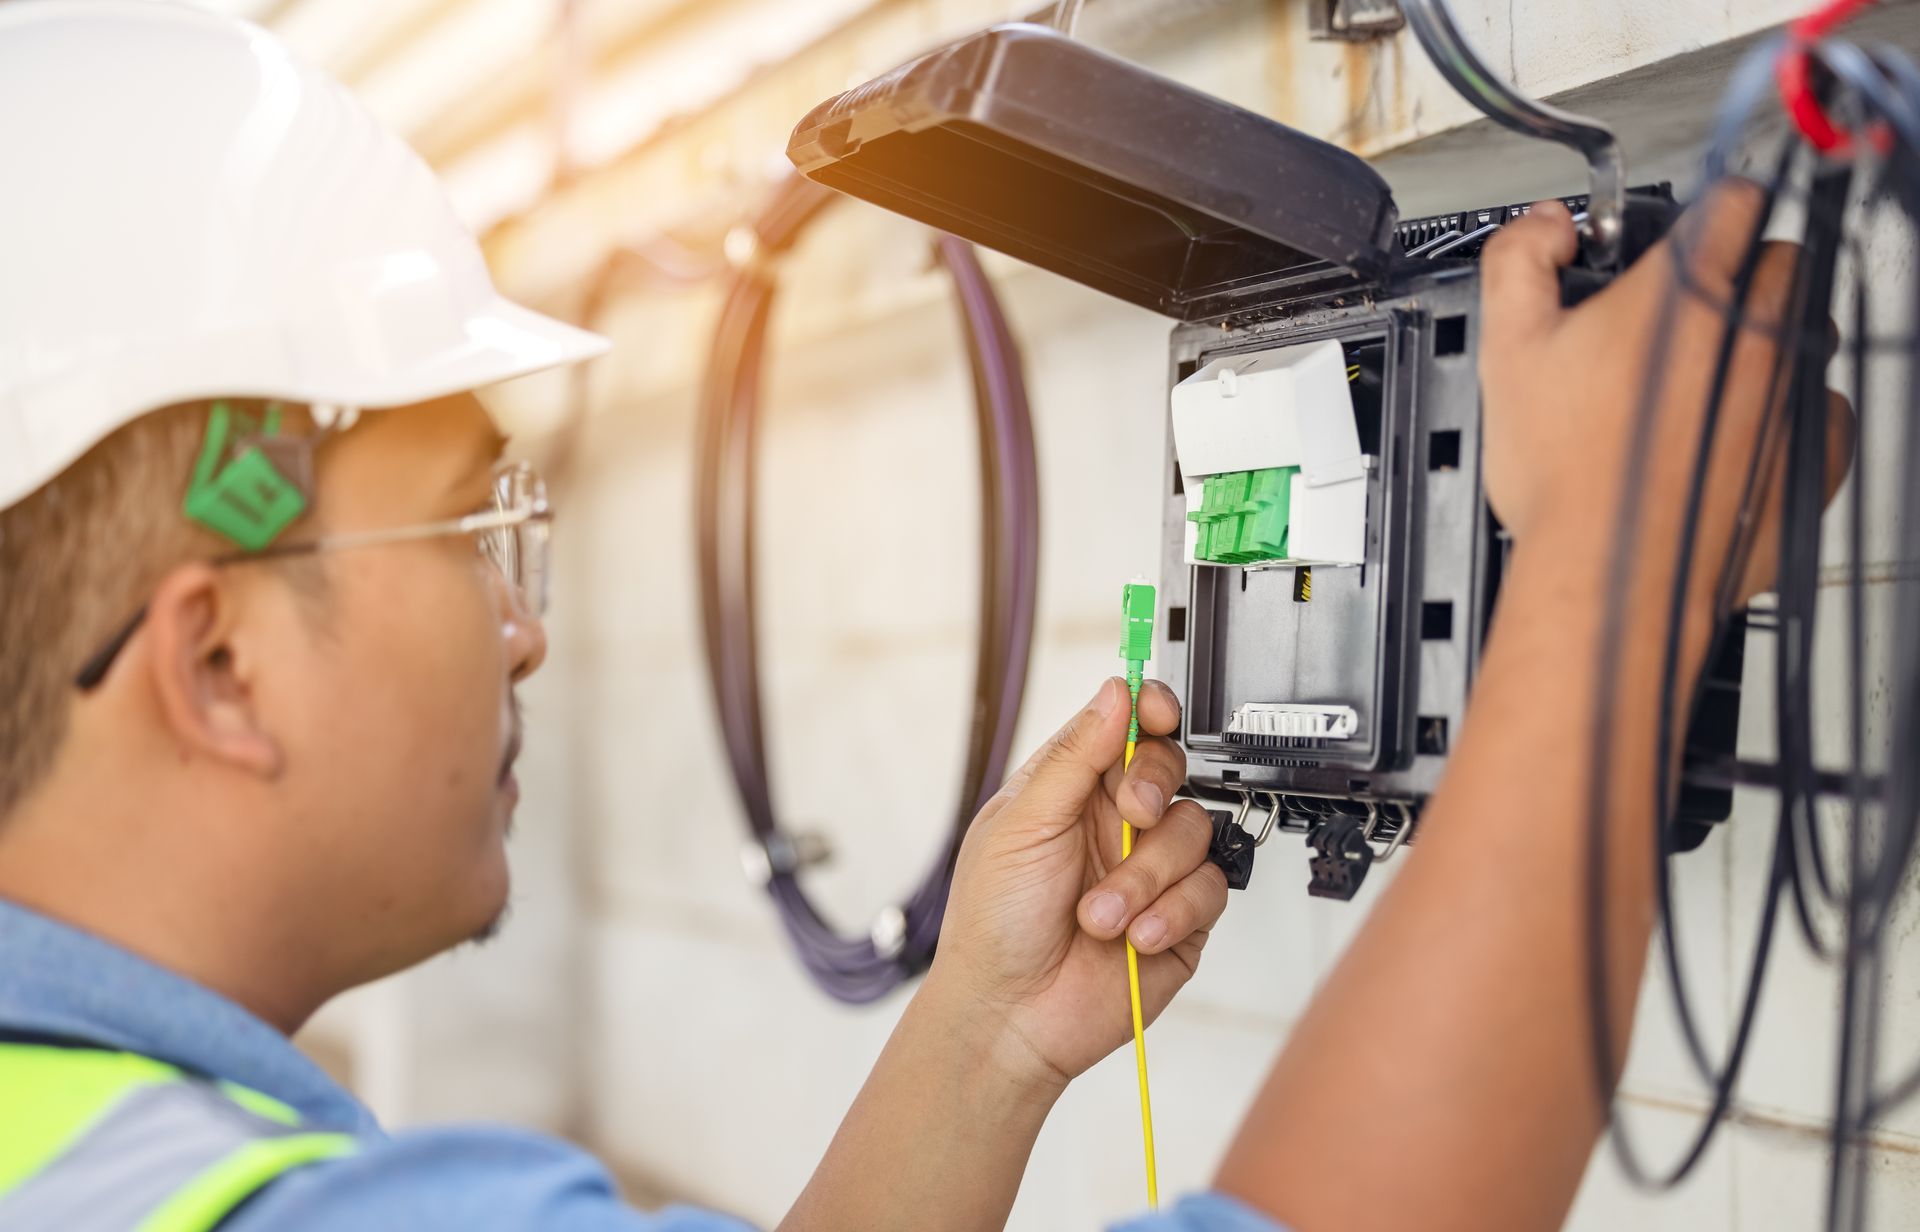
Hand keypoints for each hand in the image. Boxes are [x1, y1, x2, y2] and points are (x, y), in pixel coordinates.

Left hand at [923, 676, 1228, 1090]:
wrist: (1010, 1015)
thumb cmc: (994, 922)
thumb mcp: (1022, 824)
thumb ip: (1074, 756)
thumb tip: (1116, 691)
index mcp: (1073, 789)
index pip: (1126, 728)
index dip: (1150, 711)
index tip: (1158, 713)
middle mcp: (1116, 824)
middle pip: (1171, 769)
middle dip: (1153, 789)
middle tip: (1131, 816)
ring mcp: (1150, 871)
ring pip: (1193, 831)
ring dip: (1146, 876)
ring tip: (1100, 914)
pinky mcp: (1180, 920)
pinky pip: (1208, 891)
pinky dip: (1171, 913)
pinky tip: (1134, 937)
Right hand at [1478, 181, 1851, 605]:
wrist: (1610, 574)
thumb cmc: (1566, 475)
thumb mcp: (1507, 350)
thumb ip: (1519, 261)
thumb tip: (1544, 226)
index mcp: (1686, 290)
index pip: (1734, 200)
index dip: (1708, 210)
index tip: (1692, 234)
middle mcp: (1755, 330)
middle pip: (1781, 264)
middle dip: (1739, 280)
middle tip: (1685, 323)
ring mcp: (1794, 391)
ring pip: (1807, 336)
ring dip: (1769, 347)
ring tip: (1705, 392)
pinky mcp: (1816, 452)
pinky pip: (1825, 411)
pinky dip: (1791, 419)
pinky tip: (1737, 441)